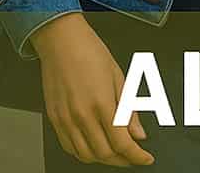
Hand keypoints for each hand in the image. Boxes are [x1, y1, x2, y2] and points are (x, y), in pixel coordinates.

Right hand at [30, 13, 152, 165]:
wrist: (61, 39)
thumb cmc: (89, 52)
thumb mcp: (119, 77)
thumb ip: (129, 111)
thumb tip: (139, 134)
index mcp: (101, 103)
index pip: (123, 143)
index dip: (138, 156)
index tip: (145, 158)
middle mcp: (81, 114)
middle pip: (105, 154)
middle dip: (123, 160)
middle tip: (132, 156)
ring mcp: (65, 118)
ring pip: (86, 155)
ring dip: (103, 159)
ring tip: (114, 154)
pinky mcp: (54, 118)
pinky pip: (68, 146)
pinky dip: (84, 153)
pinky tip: (93, 147)